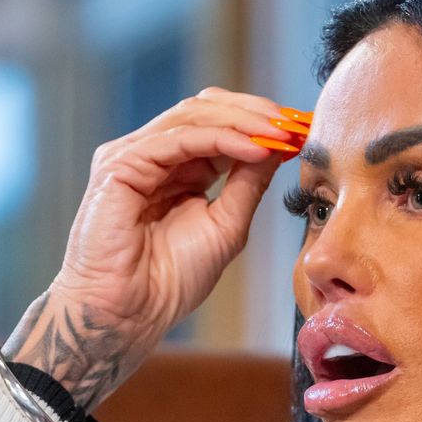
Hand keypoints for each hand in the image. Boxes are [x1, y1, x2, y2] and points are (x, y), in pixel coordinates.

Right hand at [4, 87, 299, 407]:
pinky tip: (253, 148)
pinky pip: (176, 139)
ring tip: (280, 133)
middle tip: (294, 123)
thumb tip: (277, 147)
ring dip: (243, 121)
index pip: (219, 124)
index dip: (261, 123)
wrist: (132, 312)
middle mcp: (153, 155)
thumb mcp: (227, 224)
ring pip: (193, 116)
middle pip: (205, 109)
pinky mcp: (119, 165)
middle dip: (255, 112)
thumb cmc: (172, 279)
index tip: (302, 130)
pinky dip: (220, 139)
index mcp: (178, 168)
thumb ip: (248, 183)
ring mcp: (133, 156)